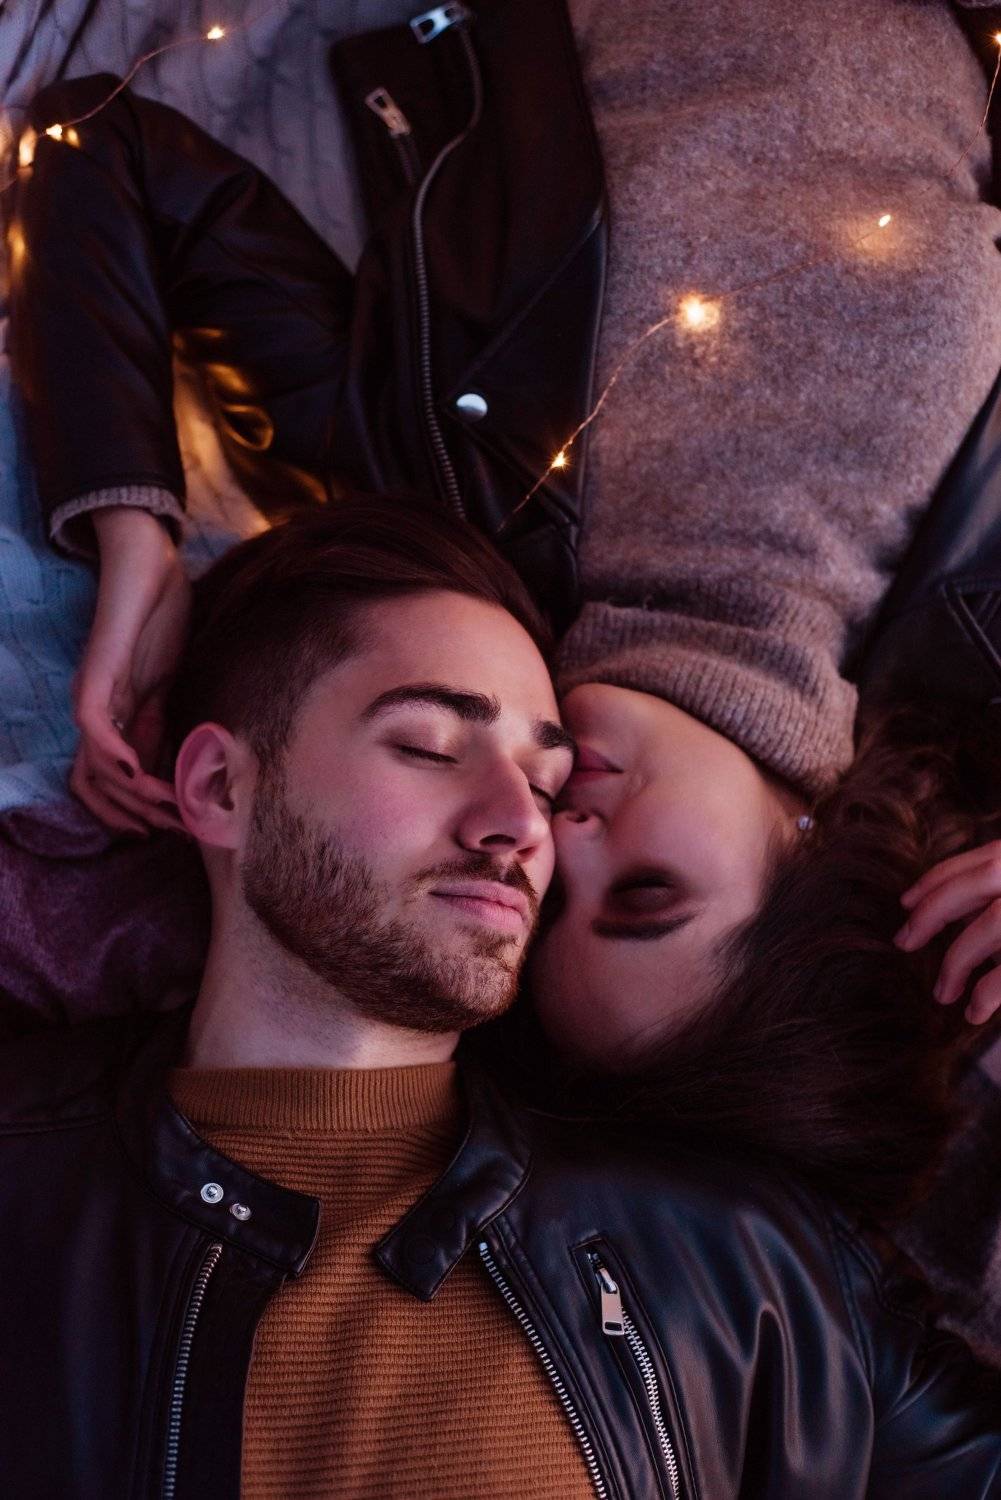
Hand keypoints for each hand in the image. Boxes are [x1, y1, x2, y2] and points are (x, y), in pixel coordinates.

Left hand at [69, 507, 191, 834]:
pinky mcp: (96, 674)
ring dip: (132, 794)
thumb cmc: (162, 619)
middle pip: (91, 785)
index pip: (104, 782)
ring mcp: (91, 694)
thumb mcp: (168, 685)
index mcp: (111, 717)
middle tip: (173, 828)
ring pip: (93, 765)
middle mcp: (92, 712)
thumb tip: (177, 774)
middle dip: (132, 815)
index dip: (132, 812)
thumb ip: (163, 726)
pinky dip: (113, 755)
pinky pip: (94, 725)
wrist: (153, 566)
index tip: (172, 826)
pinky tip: (140, 771)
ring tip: (168, 806)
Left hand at [896, 841, 1000, 1023]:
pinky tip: (973, 1013)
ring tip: (941, 994)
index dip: (936, 880)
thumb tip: (942, 911)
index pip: (981, 859)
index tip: (905, 902)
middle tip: (902, 942)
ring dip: (956, 962)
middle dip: (932, 912)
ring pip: (991, 924)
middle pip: (978, 882)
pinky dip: (985, 994)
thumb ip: (992, 897)